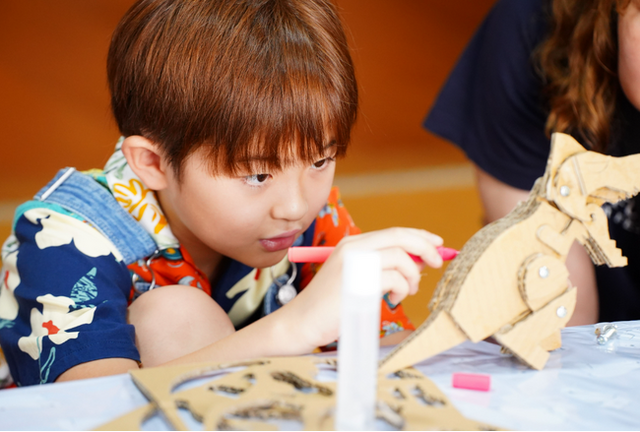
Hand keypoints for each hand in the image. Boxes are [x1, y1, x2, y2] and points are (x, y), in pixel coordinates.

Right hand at [285, 227, 443, 349]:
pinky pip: (395, 279)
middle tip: (438, 261)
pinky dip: (401, 290)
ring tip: (405, 292)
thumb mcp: (358, 277)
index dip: (420, 236)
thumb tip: (420, 260)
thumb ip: (382, 266)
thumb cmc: (331, 305)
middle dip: (425, 247)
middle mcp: (353, 247)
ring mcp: (354, 263)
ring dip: (412, 276)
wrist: (302, 322)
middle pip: (400, 237)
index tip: (438, 243)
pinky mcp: (358, 282)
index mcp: (353, 244)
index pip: (394, 232)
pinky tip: (392, 300)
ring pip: (401, 258)